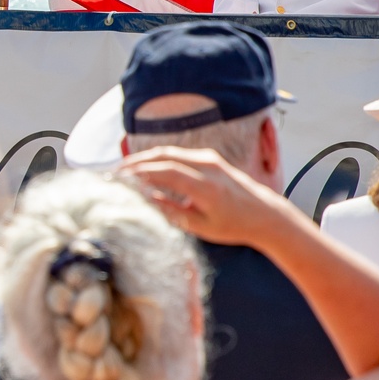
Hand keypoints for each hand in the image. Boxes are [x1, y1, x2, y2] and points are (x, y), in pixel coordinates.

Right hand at [116, 146, 275, 245]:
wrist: (262, 213)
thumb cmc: (232, 225)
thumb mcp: (201, 227)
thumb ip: (172, 212)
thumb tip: (146, 199)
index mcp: (205, 187)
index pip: (166, 172)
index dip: (142, 172)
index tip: (122, 178)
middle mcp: (207, 166)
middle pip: (164, 156)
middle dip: (138, 161)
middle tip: (117, 171)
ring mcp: (209, 158)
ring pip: (170, 152)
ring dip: (147, 158)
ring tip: (127, 168)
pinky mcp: (209, 157)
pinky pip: (179, 154)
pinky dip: (159, 158)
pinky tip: (147, 167)